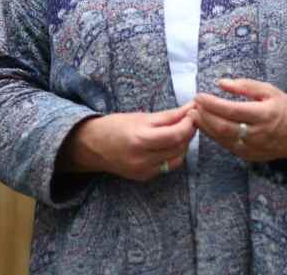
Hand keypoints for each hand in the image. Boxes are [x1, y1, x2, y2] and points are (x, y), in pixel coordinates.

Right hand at [58, 102, 197, 180]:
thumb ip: (168, 116)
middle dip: (189, 133)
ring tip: (181, 131)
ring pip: (177, 159)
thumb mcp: (141, 116)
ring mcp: (144, 171)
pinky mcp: (145, 177)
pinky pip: (168, 166)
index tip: (193, 113)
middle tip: (191, 120)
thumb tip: (191, 108)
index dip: (189, 124)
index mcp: (139, 139)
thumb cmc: (115, 126)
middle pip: (178, 147)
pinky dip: (174, 154)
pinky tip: (170, 144)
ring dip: (184, 144)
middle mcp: (142, 159)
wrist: (92, 146)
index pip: (175, 135)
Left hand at [190, 79, 286, 162]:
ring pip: (223, 139)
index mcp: (264, 114)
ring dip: (206, 127)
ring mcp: (253, 148)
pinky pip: (227, 146)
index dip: (212, 104)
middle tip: (192, 106)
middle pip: (223, 127)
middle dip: (204, 117)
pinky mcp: (250, 156)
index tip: (199, 96)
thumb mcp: (269, 90)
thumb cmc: (285, 108)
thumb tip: (221, 83)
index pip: (232, 110)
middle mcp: (258, 134)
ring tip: (195, 115)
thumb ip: (245, 86)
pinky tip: (208, 126)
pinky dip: (215, 136)